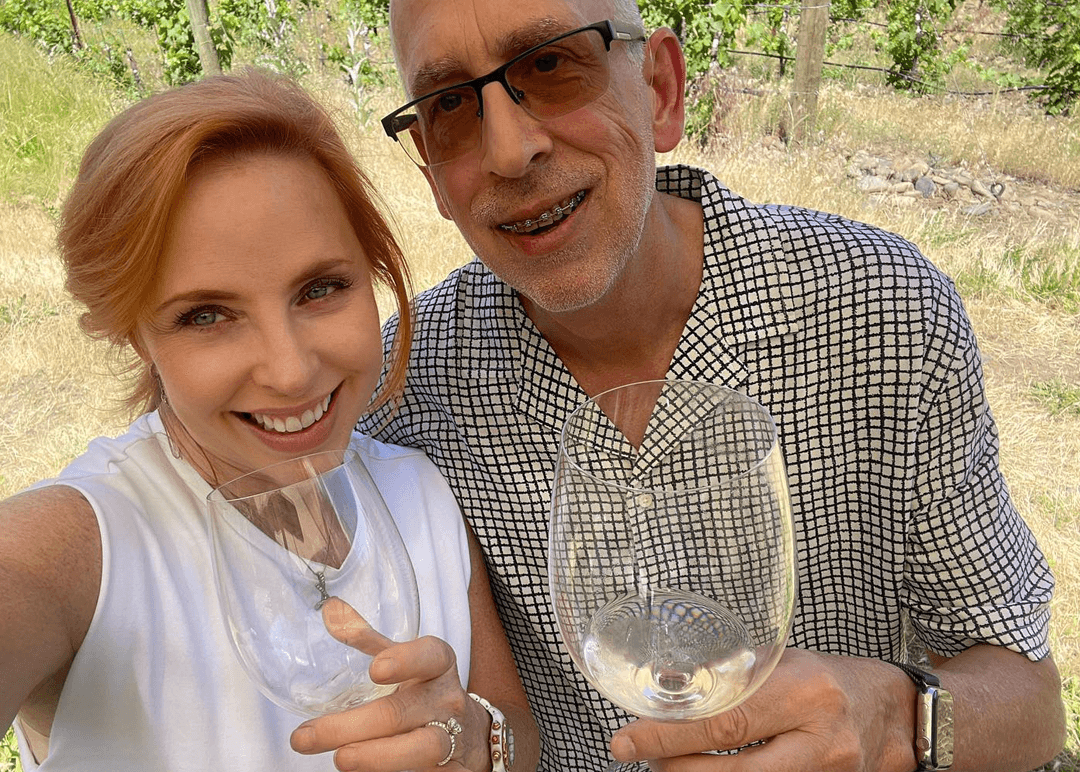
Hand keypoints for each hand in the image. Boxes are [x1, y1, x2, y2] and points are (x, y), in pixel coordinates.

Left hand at [290, 598, 491, 771]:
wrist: (471, 735)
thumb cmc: (425, 690)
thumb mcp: (405, 661)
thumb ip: (367, 638)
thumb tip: (330, 611)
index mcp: (437, 665)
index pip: (429, 656)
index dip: (405, 660)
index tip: (375, 669)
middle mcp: (446, 699)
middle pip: (400, 712)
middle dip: (350, 726)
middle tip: (306, 735)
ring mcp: (452, 738)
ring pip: (418, 748)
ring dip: (374, 757)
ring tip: (340, 759)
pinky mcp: (451, 770)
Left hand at [609, 648, 915, 771]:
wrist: (894, 715)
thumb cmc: (827, 680)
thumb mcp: (780, 663)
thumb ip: (729, 677)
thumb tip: (663, 686)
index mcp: (805, 693)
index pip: (726, 723)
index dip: (669, 736)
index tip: (626, 741)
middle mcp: (820, 742)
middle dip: (675, 767)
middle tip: (639, 754)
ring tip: (670, 761)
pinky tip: (708, 770)